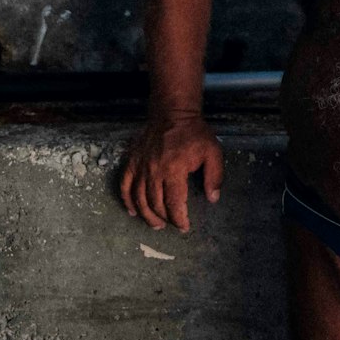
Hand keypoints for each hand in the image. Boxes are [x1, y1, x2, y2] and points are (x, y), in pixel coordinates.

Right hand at [120, 115, 223, 232]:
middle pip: (156, 204)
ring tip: (157, 224)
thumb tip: (212, 198)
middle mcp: (154, 172)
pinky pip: (125, 186)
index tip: (185, 227)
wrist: (172, 113)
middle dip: (165, 219)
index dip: (179, 219)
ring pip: (139, 199)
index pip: (174, 203)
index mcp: (174, 170)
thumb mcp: (212, 152)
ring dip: (147, 215)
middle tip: (173, 224)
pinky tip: (133, 211)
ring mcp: (140, 167)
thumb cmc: (194, 133)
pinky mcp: (132, 162)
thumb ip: (214, 176)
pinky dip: (127, 201)